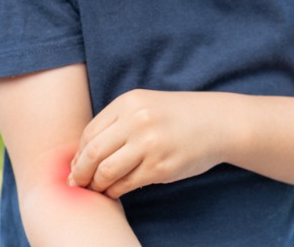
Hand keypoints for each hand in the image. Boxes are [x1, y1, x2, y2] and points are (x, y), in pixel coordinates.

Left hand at [68, 89, 232, 198]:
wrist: (216, 123)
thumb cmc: (174, 117)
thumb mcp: (144, 106)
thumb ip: (116, 124)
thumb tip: (81, 156)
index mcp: (129, 102)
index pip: (90, 133)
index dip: (79, 154)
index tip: (77, 166)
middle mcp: (137, 121)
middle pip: (93, 153)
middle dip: (80, 173)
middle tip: (78, 183)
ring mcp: (150, 145)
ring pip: (106, 172)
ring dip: (96, 184)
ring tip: (97, 187)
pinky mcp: (161, 167)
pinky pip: (127, 184)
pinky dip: (115, 191)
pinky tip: (115, 190)